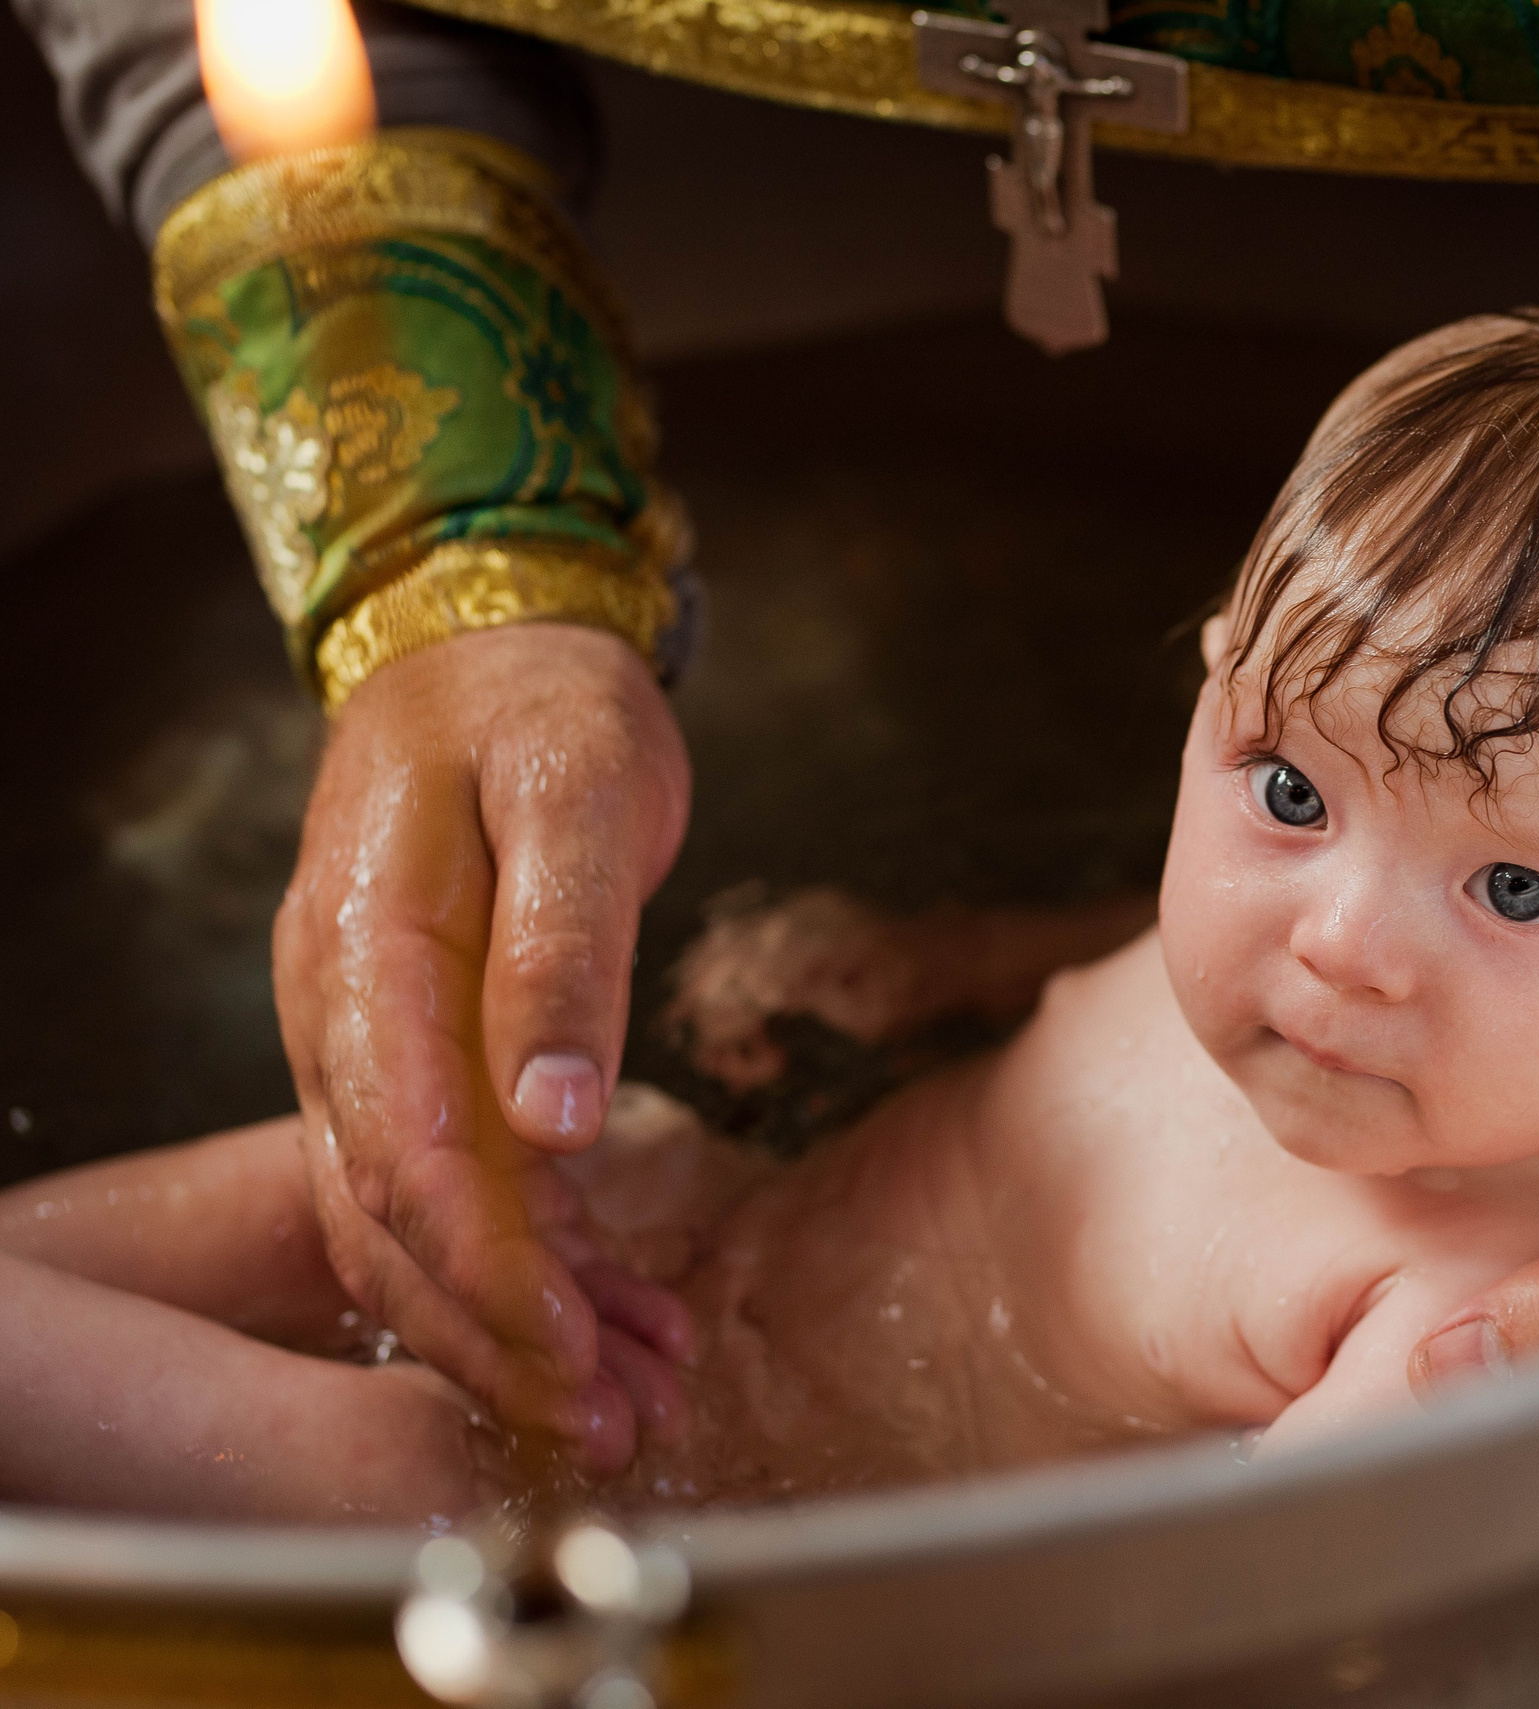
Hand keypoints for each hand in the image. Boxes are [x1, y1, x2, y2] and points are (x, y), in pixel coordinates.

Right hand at [273, 625, 695, 1471]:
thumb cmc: (544, 707)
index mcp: (365, 954)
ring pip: (420, 1222)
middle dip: (498, 1334)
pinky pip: (461, 1184)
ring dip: (516, 1322)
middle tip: (610, 1423)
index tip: (567, 1349)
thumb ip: (561, 954)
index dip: (483, 1267)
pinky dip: (537, 1260)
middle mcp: (343, 1017)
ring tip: (631, 1400)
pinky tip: (619, 1314)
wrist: (498, 647)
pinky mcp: (423, 1055)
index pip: (403, 1152)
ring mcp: (370, 1042)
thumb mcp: (578, 797)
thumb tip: (555, 1124)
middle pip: (396, 1218)